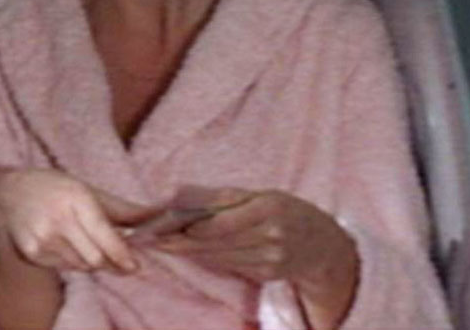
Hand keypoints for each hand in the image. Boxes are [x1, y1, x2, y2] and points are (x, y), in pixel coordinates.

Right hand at [0, 168, 154, 273]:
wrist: (7, 192)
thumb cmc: (54, 188)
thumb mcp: (88, 189)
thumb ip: (122, 209)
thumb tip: (159, 216)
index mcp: (75, 197)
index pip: (103, 234)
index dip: (121, 254)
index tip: (135, 266)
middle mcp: (57, 218)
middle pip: (95, 257)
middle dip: (111, 262)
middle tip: (120, 261)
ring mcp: (42, 237)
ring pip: (81, 265)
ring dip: (91, 261)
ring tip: (84, 242)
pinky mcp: (31, 252)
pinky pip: (64, 267)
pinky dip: (72, 261)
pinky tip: (65, 244)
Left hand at [150, 187, 358, 314]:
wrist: (322, 243)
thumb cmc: (283, 210)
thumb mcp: (260, 194)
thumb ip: (222, 198)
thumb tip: (179, 197)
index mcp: (269, 206)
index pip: (220, 219)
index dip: (188, 225)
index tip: (159, 226)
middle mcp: (271, 234)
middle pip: (215, 240)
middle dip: (178, 241)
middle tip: (147, 238)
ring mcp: (270, 259)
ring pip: (218, 256)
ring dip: (185, 251)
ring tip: (158, 244)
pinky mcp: (267, 275)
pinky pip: (229, 266)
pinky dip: (205, 259)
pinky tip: (185, 253)